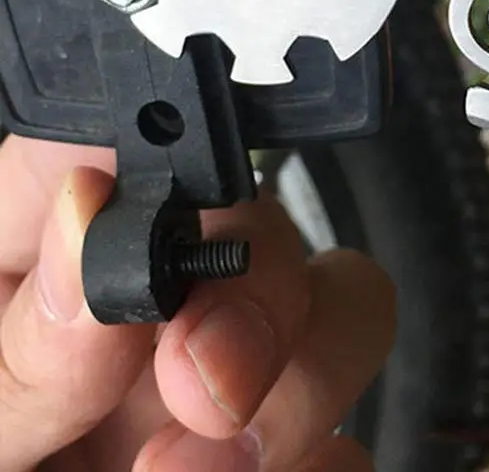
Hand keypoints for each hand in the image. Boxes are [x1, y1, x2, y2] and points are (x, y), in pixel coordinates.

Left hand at [0, 137, 395, 471]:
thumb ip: (14, 352)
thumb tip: (96, 222)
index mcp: (44, 270)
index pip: (105, 148)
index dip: (140, 147)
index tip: (133, 217)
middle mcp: (155, 307)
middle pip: (262, 219)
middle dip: (258, 289)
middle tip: (202, 381)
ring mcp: (235, 382)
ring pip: (346, 304)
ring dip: (303, 379)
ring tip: (204, 462)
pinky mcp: (288, 453)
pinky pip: (354, 439)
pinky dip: (317, 463)